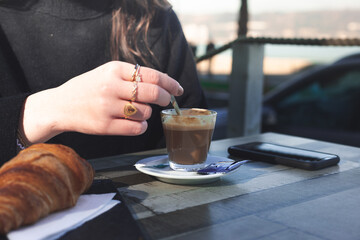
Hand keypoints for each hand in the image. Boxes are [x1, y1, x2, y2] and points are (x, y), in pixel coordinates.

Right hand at [20, 61, 183, 143]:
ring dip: (147, 114)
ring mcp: (107, 106)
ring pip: (145, 113)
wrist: (59, 106)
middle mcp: (111, 86)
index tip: (178, 89)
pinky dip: (142, 127)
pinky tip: (136, 123)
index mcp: (114, 69)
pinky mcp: (104, 125)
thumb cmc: (89, 88)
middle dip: (165, 99)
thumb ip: (132, 76)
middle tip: (167, 101)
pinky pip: (136, 128)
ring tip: (136, 112)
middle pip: (152, 94)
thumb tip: (165, 83)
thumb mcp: (107, 73)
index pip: (151, 75)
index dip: (170, 83)